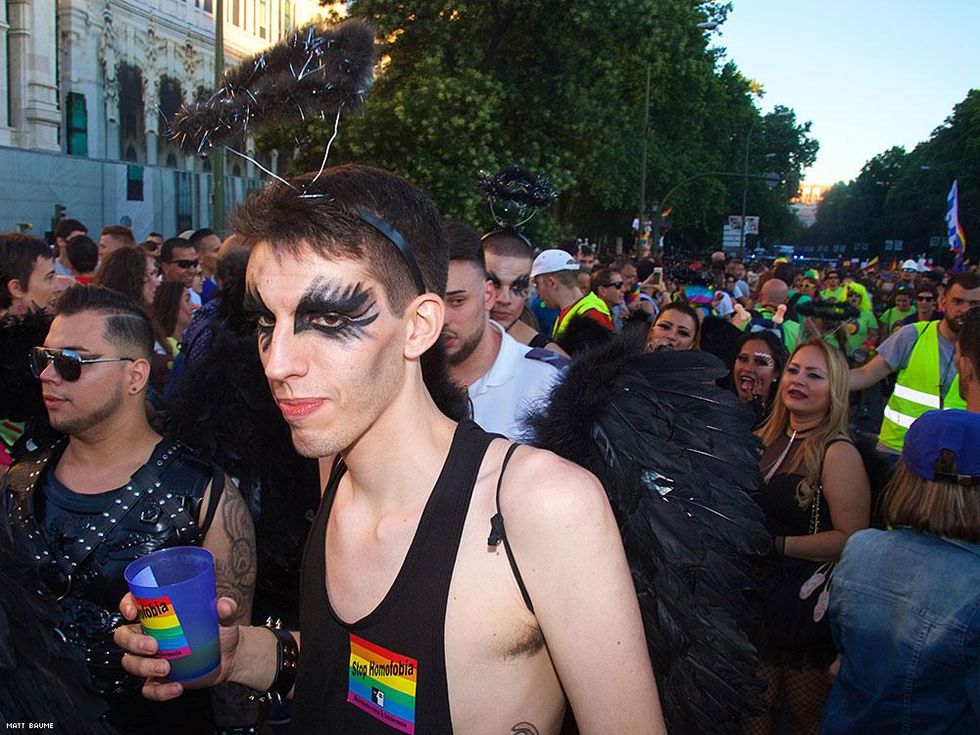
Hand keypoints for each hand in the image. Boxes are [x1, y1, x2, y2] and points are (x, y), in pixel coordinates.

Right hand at [114, 594, 242, 700]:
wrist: (229, 657)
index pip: (133, 603)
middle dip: (133, 642)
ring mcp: (152, 658)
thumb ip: (226, 609)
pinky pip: (149, 688)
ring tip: (166, 668)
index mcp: (160, 614)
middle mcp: (150, 634)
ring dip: (144, 666)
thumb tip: (224, 606)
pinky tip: (176, 687)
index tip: (133, 612)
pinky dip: (160, 691)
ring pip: (131, 662)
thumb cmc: (220, 631)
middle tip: (153, 646)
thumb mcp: (224, 616)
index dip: (126, 605)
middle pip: (124, 636)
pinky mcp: (159, 679)